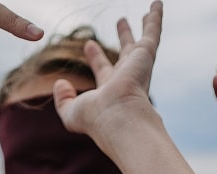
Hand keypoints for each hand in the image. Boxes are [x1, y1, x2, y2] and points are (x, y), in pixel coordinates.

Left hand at [53, 1, 162, 149]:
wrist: (119, 119)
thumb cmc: (96, 119)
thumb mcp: (71, 111)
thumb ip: (63, 99)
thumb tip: (60, 83)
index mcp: (110, 89)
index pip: (102, 69)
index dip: (95, 57)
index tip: (89, 45)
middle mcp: (127, 77)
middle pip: (125, 52)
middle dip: (124, 37)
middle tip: (121, 22)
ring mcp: (138, 66)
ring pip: (144, 41)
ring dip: (146, 26)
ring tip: (148, 12)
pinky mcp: (146, 55)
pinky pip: (152, 31)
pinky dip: (156, 17)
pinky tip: (157, 3)